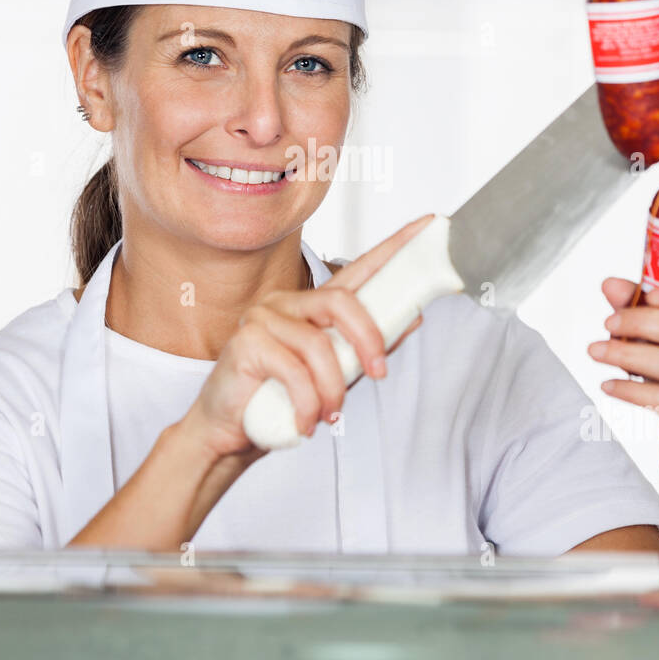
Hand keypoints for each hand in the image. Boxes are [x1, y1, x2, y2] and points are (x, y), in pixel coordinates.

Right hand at [184, 214, 434, 459]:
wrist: (231, 434)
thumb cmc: (279, 399)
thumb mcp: (335, 373)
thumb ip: (366, 346)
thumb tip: (412, 318)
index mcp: (313, 306)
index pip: (359, 268)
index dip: (395, 247)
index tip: (427, 226)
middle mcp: (288, 303)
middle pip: (341, 301)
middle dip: (369, 339)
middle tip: (378, 374)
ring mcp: (264, 317)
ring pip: (319, 344)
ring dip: (333, 387)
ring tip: (330, 412)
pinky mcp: (248, 341)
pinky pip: (294, 370)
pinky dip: (308, 402)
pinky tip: (305, 420)